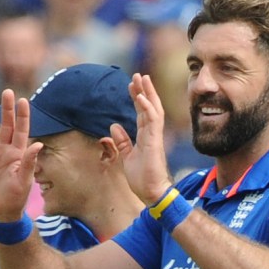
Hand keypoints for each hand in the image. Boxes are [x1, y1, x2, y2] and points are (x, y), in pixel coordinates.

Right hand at [0, 90, 40, 222]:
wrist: (0, 211)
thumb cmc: (16, 198)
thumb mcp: (25, 181)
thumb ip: (30, 162)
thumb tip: (38, 144)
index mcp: (18, 153)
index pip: (22, 129)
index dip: (22, 115)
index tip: (23, 100)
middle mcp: (5, 149)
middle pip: (6, 124)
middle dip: (6, 108)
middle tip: (6, 92)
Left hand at [112, 73, 173, 206]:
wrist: (151, 193)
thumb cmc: (142, 178)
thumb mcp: (127, 157)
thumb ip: (122, 141)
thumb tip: (114, 126)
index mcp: (145, 137)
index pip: (142, 113)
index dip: (137, 99)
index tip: (132, 86)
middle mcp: (152, 134)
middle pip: (149, 107)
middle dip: (144, 90)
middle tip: (138, 75)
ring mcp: (154, 137)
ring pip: (153, 109)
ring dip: (147, 93)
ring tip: (141, 78)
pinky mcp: (155, 142)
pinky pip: (152, 120)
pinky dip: (147, 107)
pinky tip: (141, 96)